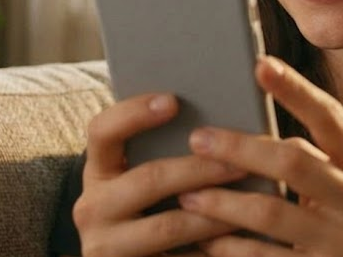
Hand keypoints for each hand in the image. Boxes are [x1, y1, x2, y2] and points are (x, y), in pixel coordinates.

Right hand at [73, 93, 246, 256]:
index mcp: (98, 170)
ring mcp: (105, 244)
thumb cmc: (149, 210)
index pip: (102, 130)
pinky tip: (238, 240)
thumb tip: (217, 122)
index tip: (173, 101)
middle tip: (241, 162)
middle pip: (149, 178)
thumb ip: (163, 152)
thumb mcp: (143, 180)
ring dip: (215, 213)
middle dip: (201, 169)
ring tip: (250, 202)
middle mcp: (92, 206)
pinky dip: (211, 250)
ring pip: (169, 225)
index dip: (135, 113)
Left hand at [176, 57, 342, 255]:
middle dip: (239, 148)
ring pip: (272, 212)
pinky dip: (232, 247)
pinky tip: (207, 240)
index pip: (330, 118)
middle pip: (293, 162)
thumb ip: (319, 160)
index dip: (295, 89)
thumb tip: (251, 132)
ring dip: (223, 202)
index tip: (260, 64)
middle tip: (197, 139)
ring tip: (188, 193)